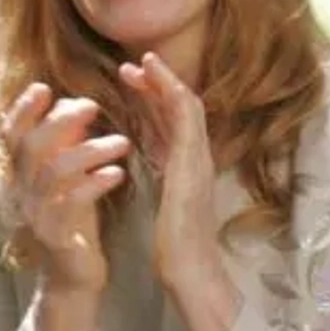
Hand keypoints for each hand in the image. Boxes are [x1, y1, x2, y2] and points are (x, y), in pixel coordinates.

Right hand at [2, 82, 131, 293]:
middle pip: (30, 146)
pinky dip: (94, 184)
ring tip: (123, 143)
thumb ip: (68, 143)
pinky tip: (117, 174)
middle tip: (93, 106)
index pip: (10, 134)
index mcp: (23, 174)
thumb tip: (75, 103)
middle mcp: (23, 191)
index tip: (43, 87)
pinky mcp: (56, 236)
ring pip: (52, 172)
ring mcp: (37, 214)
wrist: (75, 276)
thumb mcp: (70, 176)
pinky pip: (70, 204)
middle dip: (60, 121)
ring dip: (88, 151)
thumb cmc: (74, 220)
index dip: (22, 109)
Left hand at [121, 54, 238, 330]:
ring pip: (187, 104)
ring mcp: (199, 156)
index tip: (130, 84)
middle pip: (180, 108)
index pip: (171, 124)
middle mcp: (197, 157)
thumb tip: (145, 162)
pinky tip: (152, 76)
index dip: (153, 101)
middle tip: (130, 67)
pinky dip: (170, 90)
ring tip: (140, 63)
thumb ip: (159, 180)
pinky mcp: (194, 160)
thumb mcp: (162, 204)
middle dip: (157, 85)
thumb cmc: (173, 246)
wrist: (188, 267)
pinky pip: (186, 115)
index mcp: (186, 167)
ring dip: (164, 80)